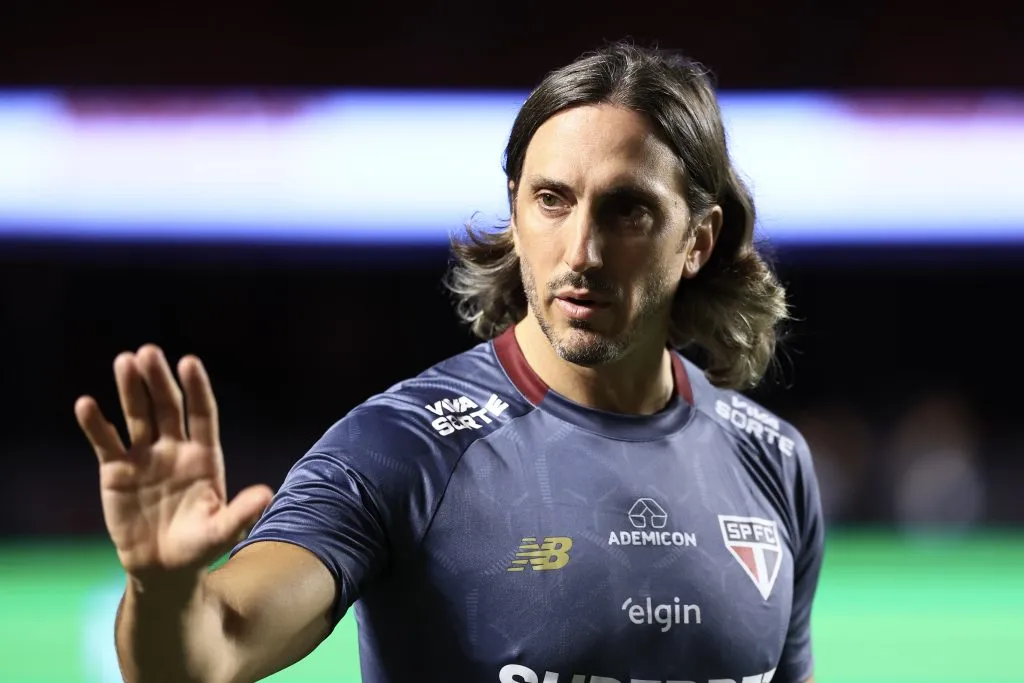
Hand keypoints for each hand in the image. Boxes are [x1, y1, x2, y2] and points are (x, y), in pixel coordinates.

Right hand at [76, 345, 273, 588]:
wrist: (163, 568)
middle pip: (168, 407)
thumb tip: (267, 493)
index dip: (196, 389)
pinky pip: (105, 442)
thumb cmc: (199, 546)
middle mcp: (175, 449)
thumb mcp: (221, 532)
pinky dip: (96, 424)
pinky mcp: (116, 470)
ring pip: (138, 416)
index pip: (202, 414)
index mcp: (205, 456)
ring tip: (124, 361)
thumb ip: (240, 512)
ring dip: (131, 389)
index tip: (189, 362)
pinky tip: (86, 404)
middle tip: (149, 352)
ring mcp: (145, 456)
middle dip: (159, 380)